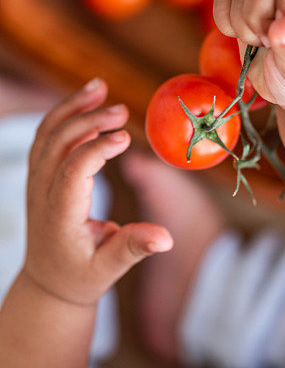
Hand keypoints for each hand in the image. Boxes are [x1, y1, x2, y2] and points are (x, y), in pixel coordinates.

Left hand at [22, 78, 172, 305]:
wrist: (50, 281)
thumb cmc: (83, 274)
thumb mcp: (110, 267)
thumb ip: (135, 247)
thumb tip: (166, 237)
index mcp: (60, 215)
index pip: (72, 173)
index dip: (96, 151)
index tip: (124, 137)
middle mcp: (42, 193)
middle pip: (58, 145)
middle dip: (88, 122)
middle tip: (121, 110)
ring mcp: (36, 181)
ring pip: (47, 134)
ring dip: (72, 108)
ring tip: (99, 86)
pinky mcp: (39, 174)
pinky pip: (46, 136)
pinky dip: (64, 113)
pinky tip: (87, 100)